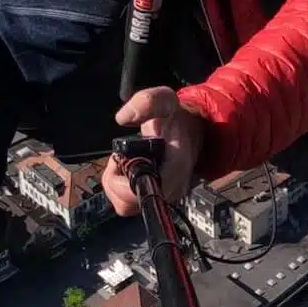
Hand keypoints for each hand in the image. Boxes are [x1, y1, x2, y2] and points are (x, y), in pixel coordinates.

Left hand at [103, 86, 204, 215]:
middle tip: (119, 158)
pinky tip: (125, 170)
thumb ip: (146, 102)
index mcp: (176, 167)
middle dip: (114, 179)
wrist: (192, 130)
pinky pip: (128, 204)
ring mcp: (163, 196)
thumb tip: (123, 118)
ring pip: (125, 207)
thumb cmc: (176, 117)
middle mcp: (171, 188)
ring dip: (115, 184)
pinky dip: (119, 188)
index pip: (145, 191)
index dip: (124, 180)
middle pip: (128, 203)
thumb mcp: (164, 100)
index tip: (119, 159)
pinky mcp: (155, 199)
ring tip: (122, 162)